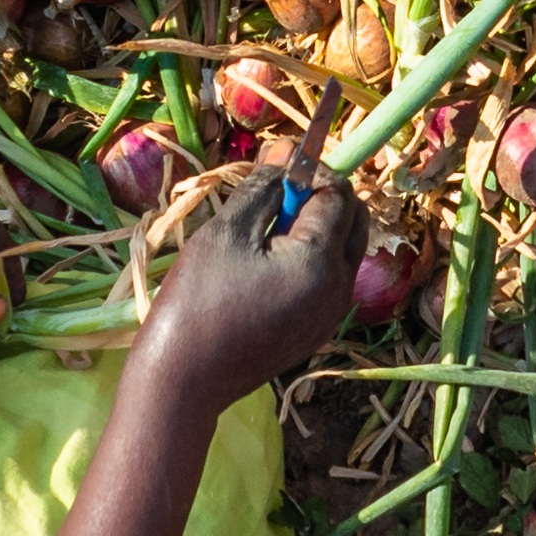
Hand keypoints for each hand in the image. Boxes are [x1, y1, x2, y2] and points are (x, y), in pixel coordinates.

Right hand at [130, 170, 360, 415]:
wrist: (182, 381)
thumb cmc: (197, 300)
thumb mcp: (227, 232)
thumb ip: (264, 188)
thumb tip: (288, 153)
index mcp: (322, 263)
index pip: (338, 194)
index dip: (310, 171)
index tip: (274, 167)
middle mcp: (340, 291)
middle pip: (353, 222)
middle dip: (322, 198)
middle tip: (273, 196)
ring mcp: (330, 316)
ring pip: (342, 252)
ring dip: (315, 229)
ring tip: (262, 232)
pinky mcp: (315, 332)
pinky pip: (327, 281)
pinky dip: (308, 260)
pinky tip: (263, 267)